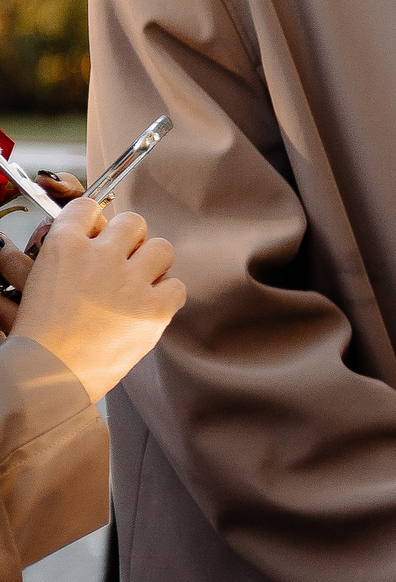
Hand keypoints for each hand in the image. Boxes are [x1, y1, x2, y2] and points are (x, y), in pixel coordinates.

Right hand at [5, 199, 184, 402]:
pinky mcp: (155, 308)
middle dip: (130, 240)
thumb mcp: (31, 285)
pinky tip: (150, 307)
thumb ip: (52, 258)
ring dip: (153, 263)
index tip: (98, 233)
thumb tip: (56, 241)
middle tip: (123, 261)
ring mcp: (131, 280)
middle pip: (132, 222)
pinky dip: (167, 295)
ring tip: (139, 284)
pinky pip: (177, 286)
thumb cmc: (36, 336)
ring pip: (161, 247)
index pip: (87, 207)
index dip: (94, 221)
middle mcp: (101, 255)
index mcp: (64, 246)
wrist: (47, 375)